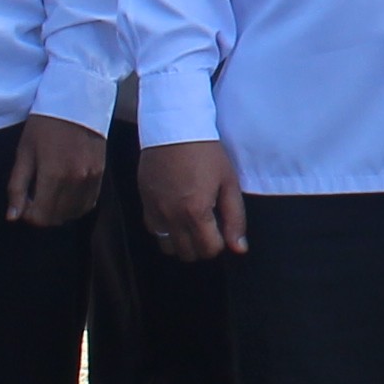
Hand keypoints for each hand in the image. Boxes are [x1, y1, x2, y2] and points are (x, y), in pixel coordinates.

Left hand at [6, 112, 106, 227]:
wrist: (77, 101)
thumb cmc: (44, 124)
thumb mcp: (24, 152)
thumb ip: (17, 187)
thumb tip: (12, 217)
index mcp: (54, 175)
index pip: (41, 217)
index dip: (28, 215)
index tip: (23, 201)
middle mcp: (76, 180)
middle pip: (57, 218)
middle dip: (42, 214)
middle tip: (34, 197)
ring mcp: (92, 178)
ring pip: (74, 214)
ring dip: (58, 212)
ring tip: (49, 194)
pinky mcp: (101, 174)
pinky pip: (88, 203)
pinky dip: (75, 206)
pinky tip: (65, 193)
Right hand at [139, 136, 248, 264]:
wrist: (174, 129)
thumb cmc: (207, 153)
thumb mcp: (229, 183)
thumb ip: (235, 218)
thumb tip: (239, 249)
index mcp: (196, 212)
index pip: (209, 249)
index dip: (220, 243)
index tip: (222, 229)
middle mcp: (172, 216)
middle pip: (188, 254)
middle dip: (202, 246)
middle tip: (209, 228)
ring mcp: (155, 211)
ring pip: (167, 247)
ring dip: (182, 242)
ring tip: (192, 224)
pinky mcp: (144, 203)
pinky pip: (153, 231)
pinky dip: (165, 230)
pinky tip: (175, 216)